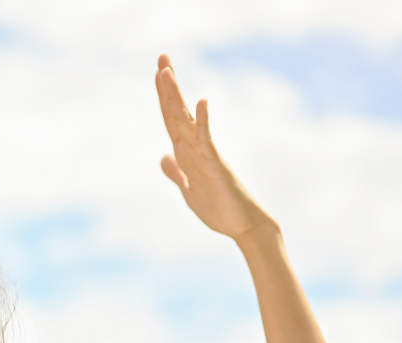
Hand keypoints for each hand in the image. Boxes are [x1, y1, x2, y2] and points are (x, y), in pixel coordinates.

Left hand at [156, 54, 279, 241]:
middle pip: (177, 112)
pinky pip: (207, 140)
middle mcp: (195, 149)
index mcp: (186, 155)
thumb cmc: (220, 211)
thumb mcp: (188, 192)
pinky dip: (202, 121)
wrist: (243, 227)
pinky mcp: (217, 165)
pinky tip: (199, 103)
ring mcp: (206, 154)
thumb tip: (164, 156)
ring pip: (187, 120)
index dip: (163, 97)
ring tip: (167, 71)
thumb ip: (176, 174)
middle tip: (162, 56)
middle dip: (168, 86)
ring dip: (176, 96)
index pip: (171, 120)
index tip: (158, 73)